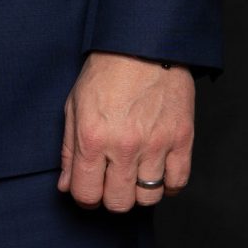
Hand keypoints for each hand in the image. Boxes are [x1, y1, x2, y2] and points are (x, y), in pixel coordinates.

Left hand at [58, 52, 195, 211]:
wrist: (143, 44)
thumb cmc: (106, 71)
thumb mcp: (74, 105)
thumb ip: (68, 150)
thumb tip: (66, 186)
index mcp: (93, 137)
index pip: (87, 194)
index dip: (85, 197)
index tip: (89, 188)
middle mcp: (125, 145)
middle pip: (119, 203)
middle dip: (111, 196)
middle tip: (111, 180)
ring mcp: (156, 144)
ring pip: (149, 198)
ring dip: (139, 191)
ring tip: (135, 172)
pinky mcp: (182, 139)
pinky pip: (178, 182)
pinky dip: (168, 183)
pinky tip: (157, 169)